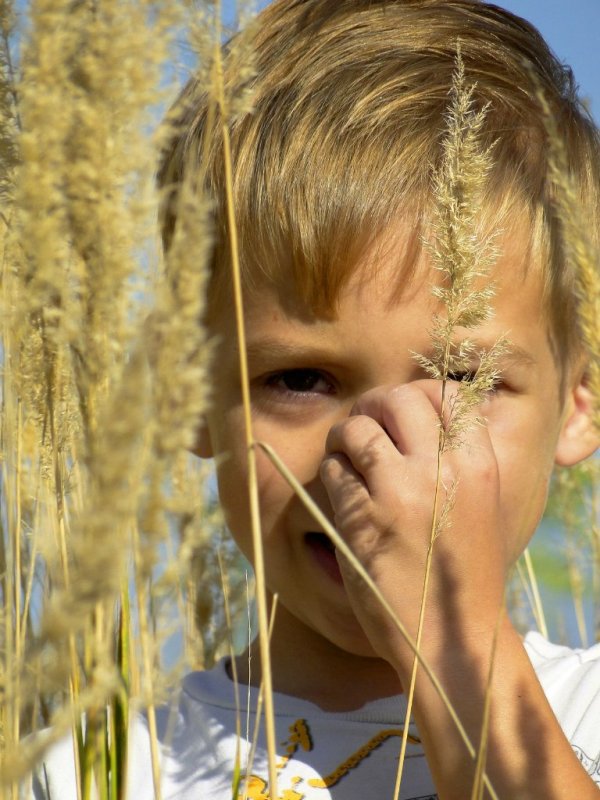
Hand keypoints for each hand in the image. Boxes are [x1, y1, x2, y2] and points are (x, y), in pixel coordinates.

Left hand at [320, 379, 507, 676]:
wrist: (451, 638)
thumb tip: (415, 413)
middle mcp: (442, 470)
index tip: (400, 412)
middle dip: (373, 405)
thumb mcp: (480, 505)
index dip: (415, 394)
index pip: (445, 394)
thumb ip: (456, 460)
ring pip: (357, 428)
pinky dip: (332, 471)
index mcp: (479, 465)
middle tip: (364, 425)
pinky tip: (342, 490)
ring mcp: (401, 492)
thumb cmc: (463, 571)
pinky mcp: (363, 517)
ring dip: (344, 436)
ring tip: (346, 455)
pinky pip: (335, 468)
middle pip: (396, 399)